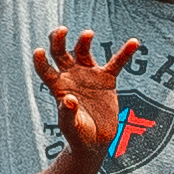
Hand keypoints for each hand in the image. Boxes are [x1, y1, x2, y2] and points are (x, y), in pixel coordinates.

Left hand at [30, 23, 124, 165]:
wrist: (96, 142)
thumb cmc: (78, 135)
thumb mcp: (71, 127)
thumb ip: (68, 113)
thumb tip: (68, 99)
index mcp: (58, 87)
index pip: (45, 70)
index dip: (40, 61)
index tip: (39, 51)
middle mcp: (71, 76)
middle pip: (60, 53)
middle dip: (58, 40)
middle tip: (62, 31)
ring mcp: (88, 75)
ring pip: (83, 51)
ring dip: (84, 41)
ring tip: (88, 34)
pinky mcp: (107, 80)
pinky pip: (116, 63)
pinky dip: (125, 53)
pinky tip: (134, 43)